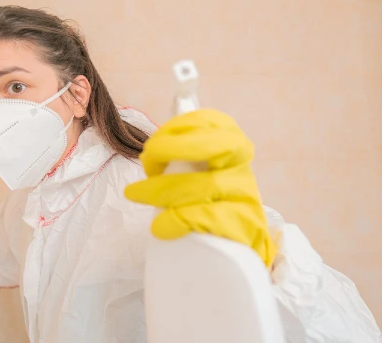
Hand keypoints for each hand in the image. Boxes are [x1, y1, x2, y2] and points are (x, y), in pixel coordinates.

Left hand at [125, 110, 276, 266]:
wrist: (238, 257)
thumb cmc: (209, 209)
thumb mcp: (199, 177)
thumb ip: (182, 160)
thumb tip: (151, 151)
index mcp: (232, 152)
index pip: (217, 123)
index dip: (185, 124)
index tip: (157, 139)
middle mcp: (242, 171)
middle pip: (218, 147)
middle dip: (175, 147)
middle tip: (147, 161)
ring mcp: (245, 199)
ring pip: (207, 185)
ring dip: (163, 188)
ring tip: (136, 194)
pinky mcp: (243, 229)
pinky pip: (209, 218)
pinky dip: (179, 219)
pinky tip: (160, 226)